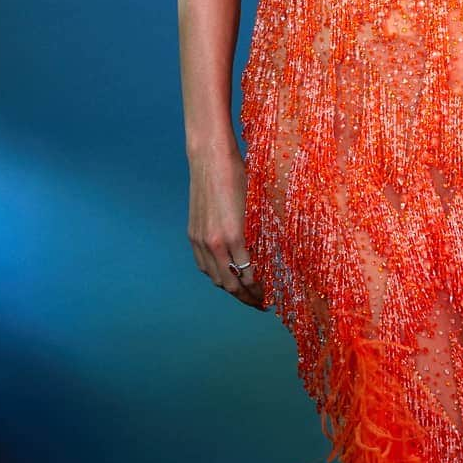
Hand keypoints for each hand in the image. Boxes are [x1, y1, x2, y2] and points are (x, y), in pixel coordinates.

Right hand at [187, 141, 264, 309]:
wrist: (210, 159)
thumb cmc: (239, 176)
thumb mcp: (256, 205)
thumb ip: (258, 234)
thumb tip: (267, 256)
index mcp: (235, 236)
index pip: (248, 276)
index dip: (259, 290)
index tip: (270, 297)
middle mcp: (215, 243)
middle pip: (230, 283)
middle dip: (246, 297)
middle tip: (260, 304)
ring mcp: (201, 240)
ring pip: (215, 277)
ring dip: (230, 289)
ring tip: (244, 294)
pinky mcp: (193, 234)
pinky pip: (203, 265)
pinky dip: (215, 275)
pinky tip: (225, 276)